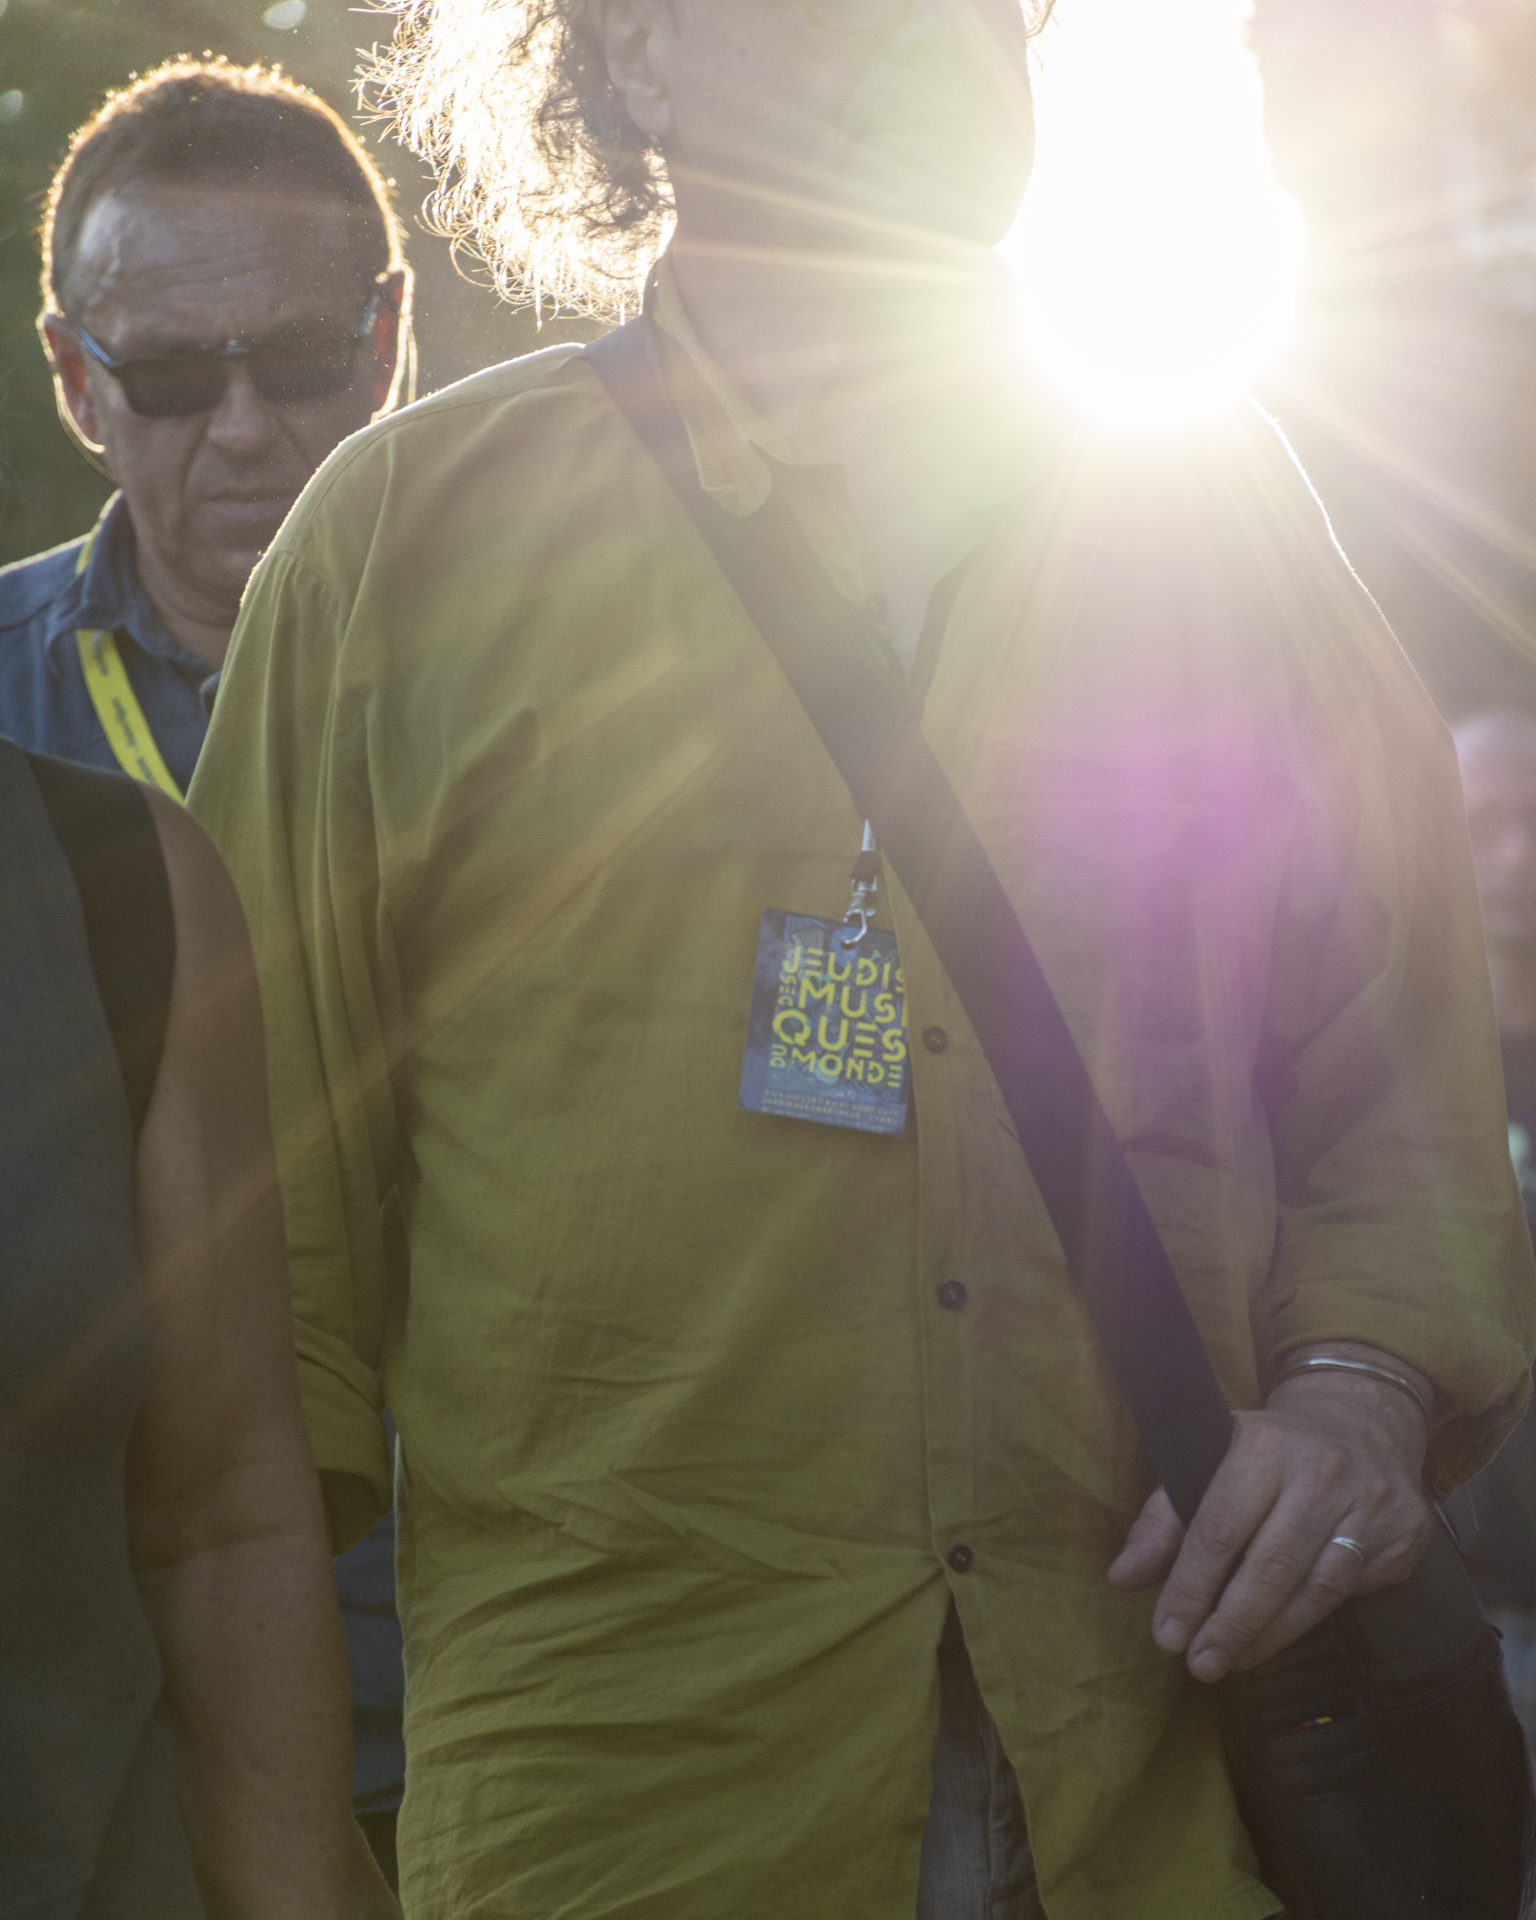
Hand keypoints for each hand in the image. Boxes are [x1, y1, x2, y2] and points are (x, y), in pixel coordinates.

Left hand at [1106, 1343, 1433, 1681]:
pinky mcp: (1401, 1532)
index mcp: (1262, 1445)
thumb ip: (1164, 1520)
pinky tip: (1278, 1639)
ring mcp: (1368, 1502)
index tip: (1166, 1635)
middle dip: (1230, 1624)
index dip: (1190, 1587)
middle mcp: (1320, 1471)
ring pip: (1316, 1588)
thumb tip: (1122, 1578)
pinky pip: (1352, 1591)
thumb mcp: (1210, 1460)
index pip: (1219, 1527)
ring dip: (1270, 1635)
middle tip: (1200, 1665)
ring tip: (1232, 1661)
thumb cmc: (1267, 1452)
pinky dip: (1310, 1622)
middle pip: (1271, 1565)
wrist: (1359, 1424)